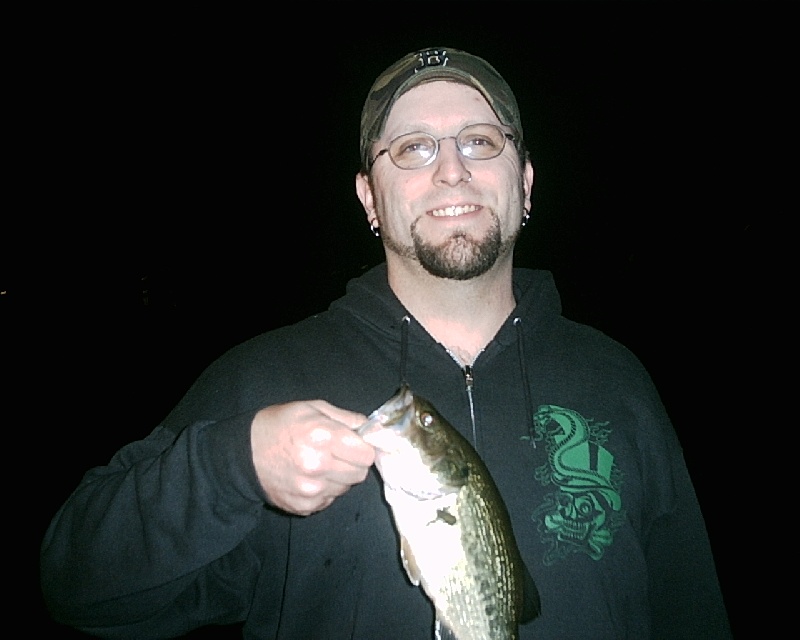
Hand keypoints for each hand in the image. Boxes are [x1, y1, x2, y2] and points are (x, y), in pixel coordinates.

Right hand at [250, 400, 374, 515]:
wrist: (244, 454)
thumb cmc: (280, 425)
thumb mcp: (312, 408)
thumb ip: (346, 418)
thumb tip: (370, 428)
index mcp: (323, 437)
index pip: (366, 455)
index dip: (363, 448)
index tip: (355, 445)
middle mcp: (318, 466)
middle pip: (359, 473)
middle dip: (353, 463)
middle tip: (336, 453)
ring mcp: (310, 490)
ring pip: (345, 488)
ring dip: (339, 477)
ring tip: (319, 464)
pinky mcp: (303, 506)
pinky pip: (329, 500)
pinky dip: (325, 490)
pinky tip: (309, 477)